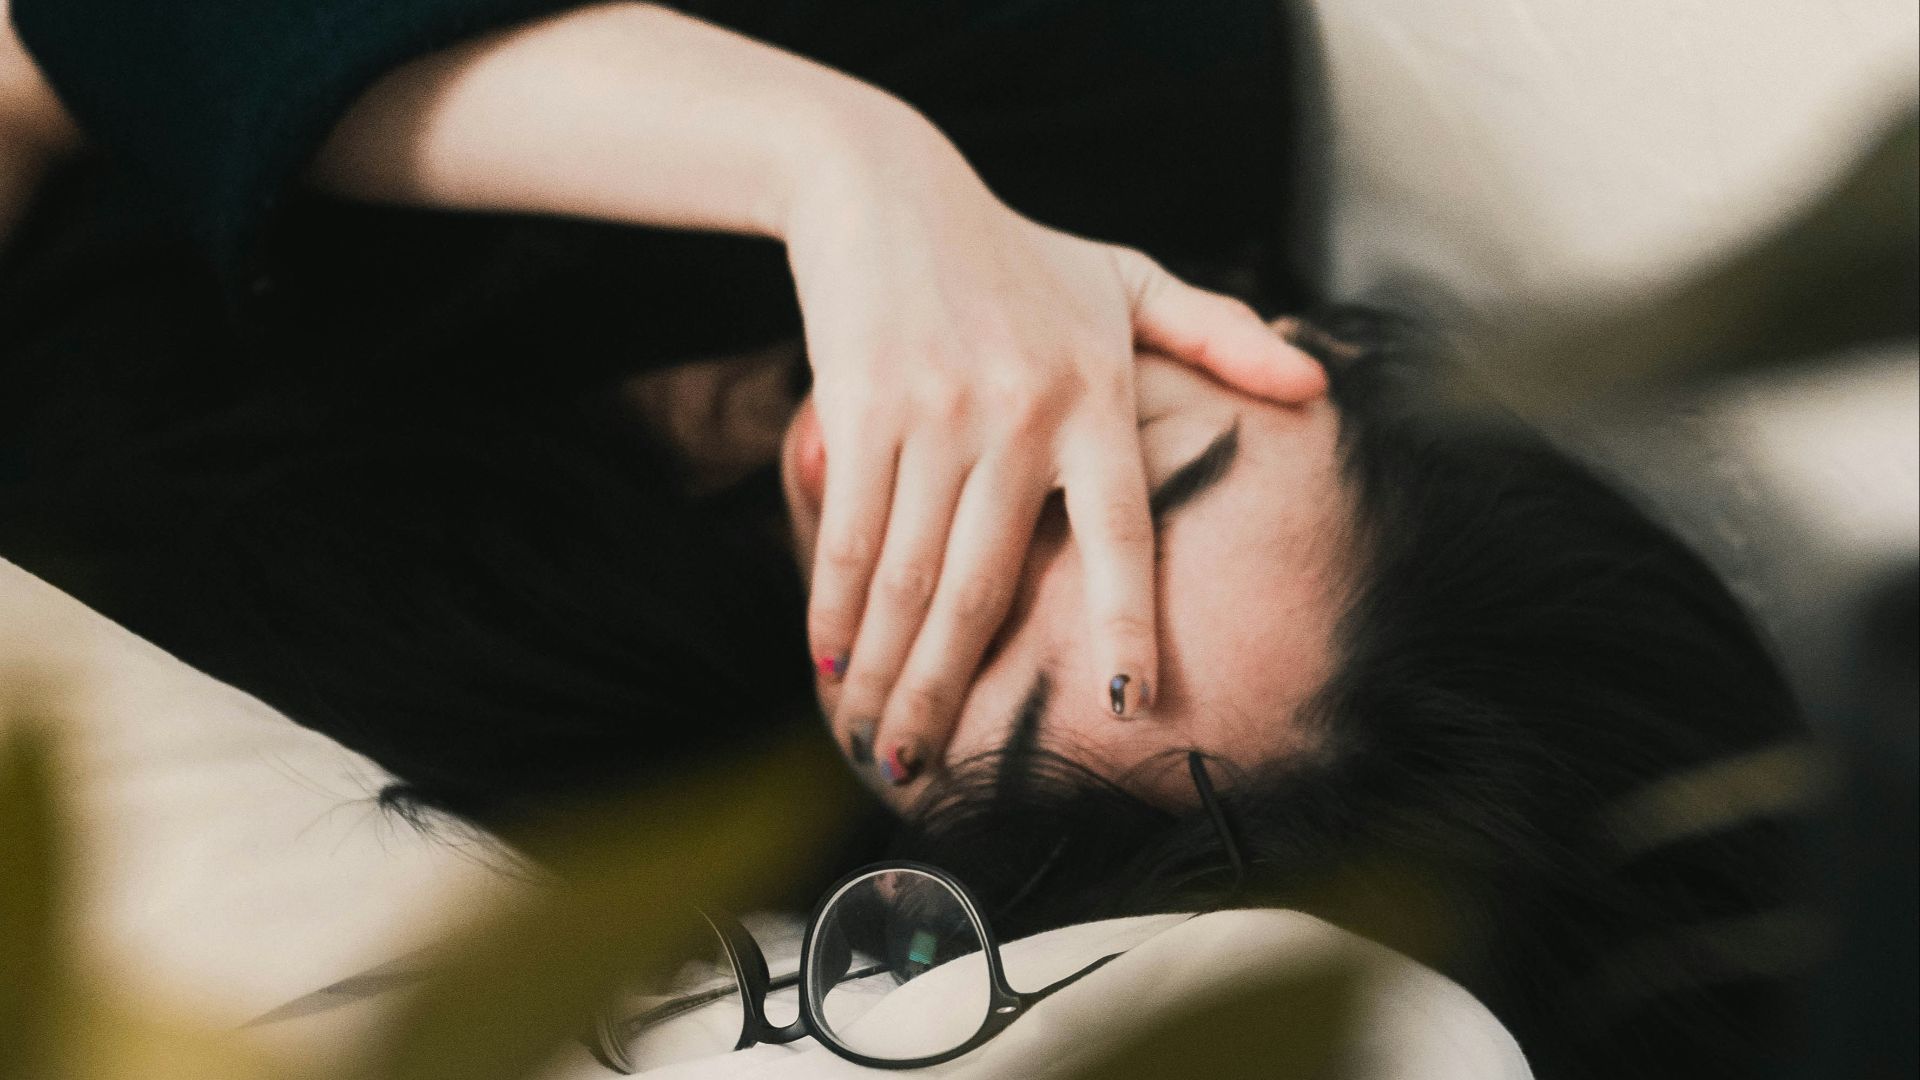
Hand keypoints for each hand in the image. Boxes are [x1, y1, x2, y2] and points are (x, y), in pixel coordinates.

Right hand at [783, 115, 1324, 786]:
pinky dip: (834, 605)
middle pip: (985, 584)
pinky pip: (852, 531)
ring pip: (912, 573)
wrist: (885, 187)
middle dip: (946, 692)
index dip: (1120, 623)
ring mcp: (937, 412)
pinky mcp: (862, 405)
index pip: (1121, 533)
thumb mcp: (1126, 277)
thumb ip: (1217, 333)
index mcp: (1095, 396)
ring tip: (872, 743)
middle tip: (921, 773)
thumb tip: (1314, 387)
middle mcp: (1021, 413)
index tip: (1122, 705)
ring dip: (885, 672)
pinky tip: (828, 662)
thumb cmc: (1015, 250)